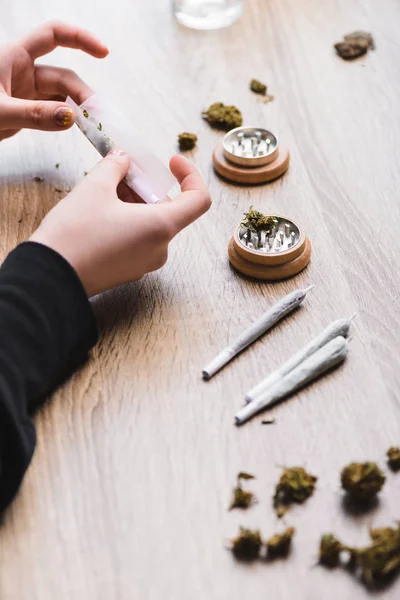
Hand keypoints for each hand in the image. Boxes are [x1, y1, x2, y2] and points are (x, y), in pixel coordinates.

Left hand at [0, 21, 107, 140]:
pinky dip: (66, 119)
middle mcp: (21, 70)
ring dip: (77, 108)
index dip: (80, 38)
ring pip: (60, 95)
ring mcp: (23, 92)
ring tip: (92, 125)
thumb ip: (34, 115)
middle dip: (82, 92)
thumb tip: (71, 118)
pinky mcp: (24, 111)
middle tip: (96, 116)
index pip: (53, 35)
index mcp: (13, 56)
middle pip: (63, 74)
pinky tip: (77, 129)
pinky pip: (52, 111)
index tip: (104, 52)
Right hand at [29, 152, 211, 296]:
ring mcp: (144, 263)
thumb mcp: (94, 188)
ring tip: (106, 188)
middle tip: (123, 171)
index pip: (199, 200)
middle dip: (148, 187)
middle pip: (169, 210)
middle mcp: (159, 249)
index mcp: (161, 227)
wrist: (48, 277)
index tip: (171, 163)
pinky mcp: (128, 271)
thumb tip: (122, 158)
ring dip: (135, 202)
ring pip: (151, 224)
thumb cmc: (74, 234)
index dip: (190, 176)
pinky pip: (138, 240)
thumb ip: (115, 166)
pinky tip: (101, 211)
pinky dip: (128, 221)